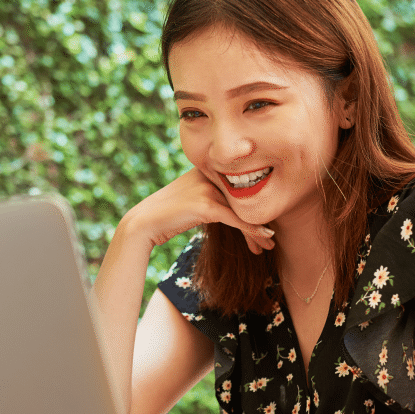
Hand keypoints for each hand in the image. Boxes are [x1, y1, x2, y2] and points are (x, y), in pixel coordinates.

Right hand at [127, 166, 274, 254]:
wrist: (144, 222)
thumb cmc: (168, 214)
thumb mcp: (192, 198)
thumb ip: (211, 195)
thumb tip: (232, 207)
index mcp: (208, 168)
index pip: (239, 186)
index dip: (254, 206)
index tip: (264, 225)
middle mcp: (210, 174)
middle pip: (244, 198)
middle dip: (258, 221)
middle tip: (270, 240)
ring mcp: (208, 188)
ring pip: (243, 210)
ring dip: (258, 231)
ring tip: (269, 246)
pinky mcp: (207, 205)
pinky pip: (237, 220)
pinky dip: (252, 231)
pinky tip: (265, 238)